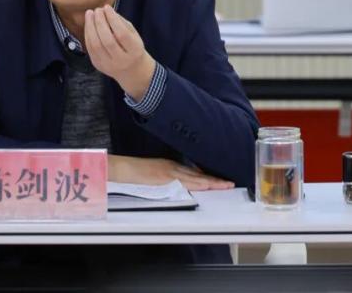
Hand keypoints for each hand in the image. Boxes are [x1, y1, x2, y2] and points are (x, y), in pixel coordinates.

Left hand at [84, 5, 154, 100]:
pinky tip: (88, 25)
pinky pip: (90, 49)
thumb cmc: (133, 48)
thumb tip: (106, 10)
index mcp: (134, 51)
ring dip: (90, 27)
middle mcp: (121, 60)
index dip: (113, 19)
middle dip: (100, 22)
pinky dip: (87, 34)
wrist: (132, 71)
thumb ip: (121, 23)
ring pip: (96, 45)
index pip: (122, 34)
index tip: (107, 7)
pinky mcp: (98, 65)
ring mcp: (108, 65)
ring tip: (89, 14)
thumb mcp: (134, 35)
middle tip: (97, 10)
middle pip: (107, 40)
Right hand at [108, 154, 233, 190]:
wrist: (122, 168)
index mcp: (170, 165)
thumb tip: (180, 184)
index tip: (220, 180)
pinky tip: (206, 185)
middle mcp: (173, 167)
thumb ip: (167, 176)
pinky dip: (197, 183)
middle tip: (229, 183)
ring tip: (224, 185)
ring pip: (195, 177)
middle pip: (198, 174)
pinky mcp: (165, 177)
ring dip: (210, 182)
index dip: (208, 177)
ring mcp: (169, 172)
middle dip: (214, 180)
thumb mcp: (154, 172)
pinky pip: (185, 181)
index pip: (194, 172)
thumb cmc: (134, 172)